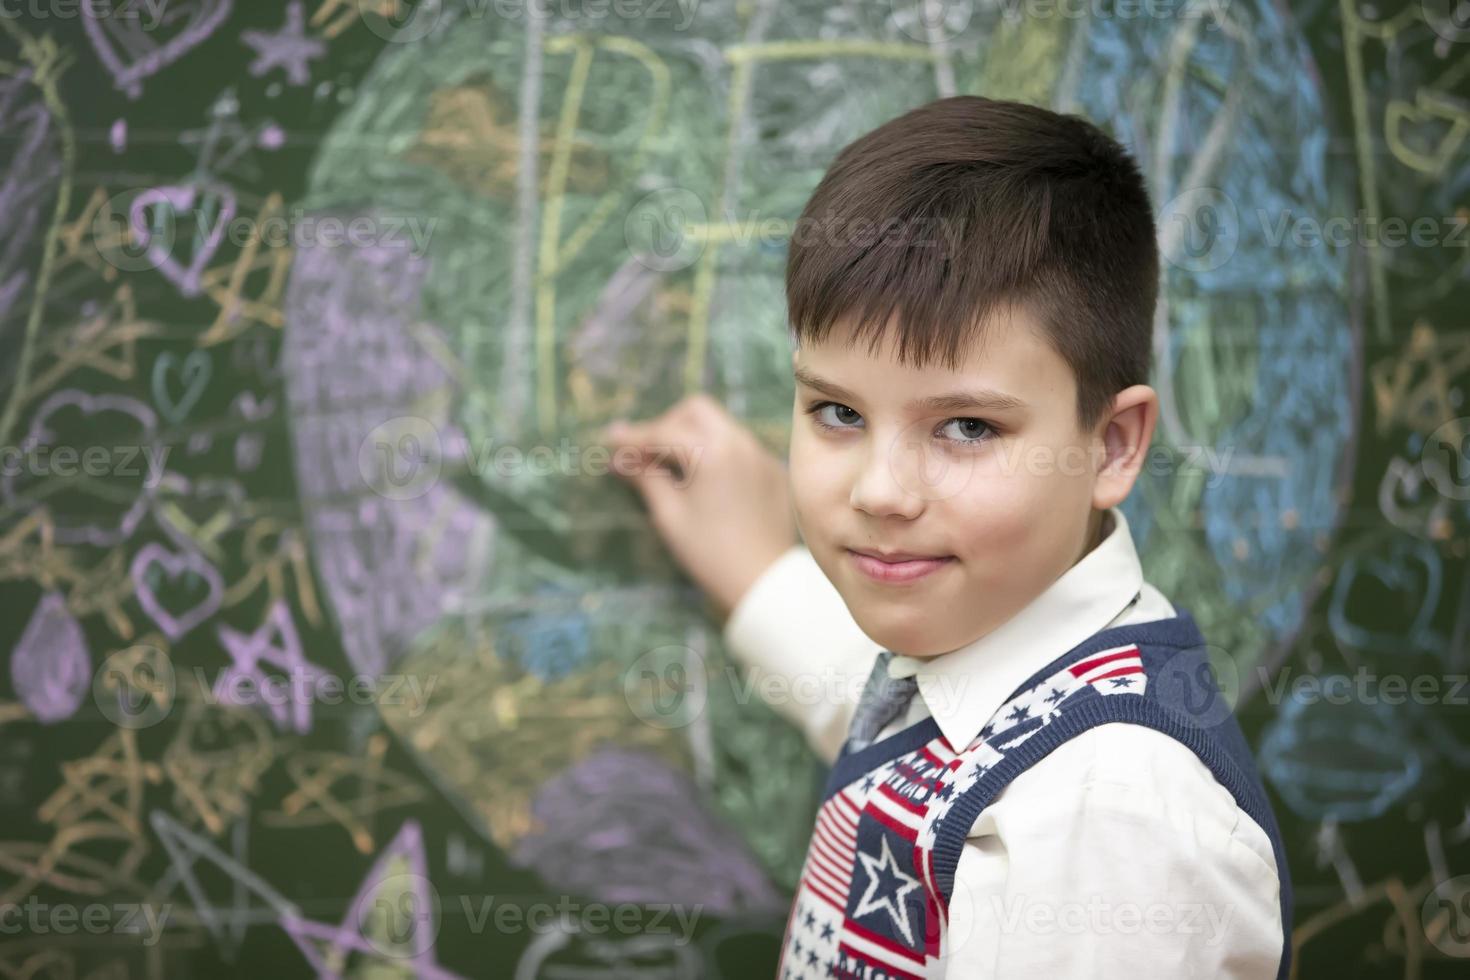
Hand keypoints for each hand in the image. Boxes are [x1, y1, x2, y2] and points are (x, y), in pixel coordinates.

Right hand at [597, 393, 796, 620]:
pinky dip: (717, 453)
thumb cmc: (708, 552)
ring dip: (692, 436)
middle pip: (696, 411)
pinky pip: (739, 447)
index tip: (610, 440)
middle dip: (667, 424)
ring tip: (673, 468)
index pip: (663, 432)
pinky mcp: (772, 470)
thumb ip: (645, 477)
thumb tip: (618, 457)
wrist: (762, 582)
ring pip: (720, 425)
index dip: (633, 438)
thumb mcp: (669, 515)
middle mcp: (741, 442)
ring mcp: (761, 454)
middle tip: (647, 453)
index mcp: (713, 451)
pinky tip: (706, 482)